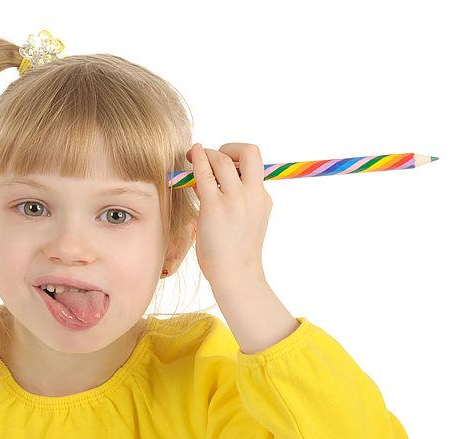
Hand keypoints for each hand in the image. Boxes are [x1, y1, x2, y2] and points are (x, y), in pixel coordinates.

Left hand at [185, 142, 272, 283]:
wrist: (236, 275)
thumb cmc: (234, 253)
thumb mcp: (243, 222)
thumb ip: (233, 201)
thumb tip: (208, 181)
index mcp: (263, 198)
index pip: (254, 165)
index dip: (238, 157)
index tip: (223, 163)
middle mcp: (253, 194)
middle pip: (249, 152)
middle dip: (229, 147)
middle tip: (212, 156)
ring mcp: (235, 200)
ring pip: (223, 160)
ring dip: (207, 154)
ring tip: (194, 158)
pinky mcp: (215, 207)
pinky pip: (204, 175)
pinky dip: (197, 160)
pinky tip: (191, 156)